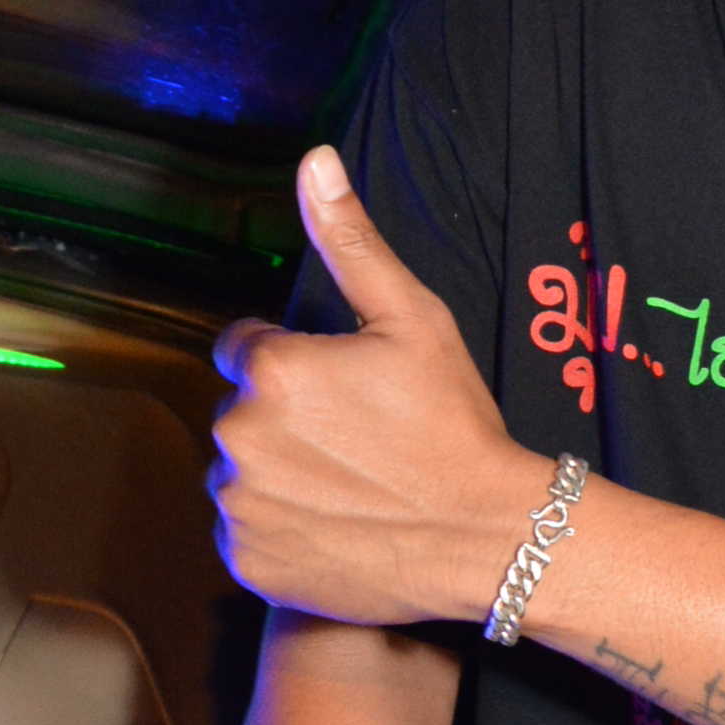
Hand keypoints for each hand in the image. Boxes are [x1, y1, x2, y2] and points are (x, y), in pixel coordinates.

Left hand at [212, 149, 543, 627]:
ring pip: (241, 474)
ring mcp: (240, 507)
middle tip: (355, 439)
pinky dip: (279, 529)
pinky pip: (246, 532)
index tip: (342, 389)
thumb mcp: (412, 318)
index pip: (244, 350)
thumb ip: (349, 240)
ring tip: (348, 483)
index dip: (294, 365)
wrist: (485, 536)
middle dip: (283, 420)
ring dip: (278, 474)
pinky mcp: (248, 562)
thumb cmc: (453, 424)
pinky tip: (335, 524)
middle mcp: (239, 438)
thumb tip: (315, 162)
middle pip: (241, 413)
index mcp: (271, 372)